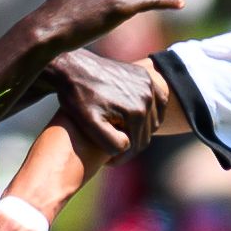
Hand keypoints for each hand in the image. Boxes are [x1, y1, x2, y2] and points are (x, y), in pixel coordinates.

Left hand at [49, 46, 171, 159]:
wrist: (73, 68)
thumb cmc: (77, 98)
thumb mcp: (88, 123)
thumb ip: (109, 140)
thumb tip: (128, 146)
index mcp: (136, 111)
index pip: (137, 145)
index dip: (123, 157)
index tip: (109, 162)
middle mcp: (147, 97)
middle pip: (146, 133)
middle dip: (132, 145)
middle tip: (114, 151)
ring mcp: (148, 84)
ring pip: (154, 119)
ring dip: (141, 130)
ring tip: (121, 135)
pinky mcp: (146, 76)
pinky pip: (157, 102)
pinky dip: (151, 113)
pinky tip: (136, 120)